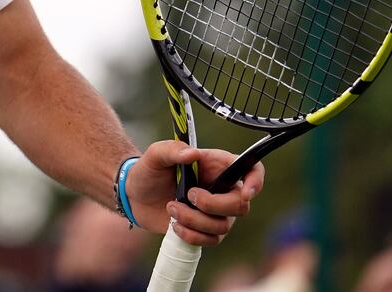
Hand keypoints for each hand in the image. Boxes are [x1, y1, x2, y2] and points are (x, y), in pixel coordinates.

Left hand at [123, 141, 264, 245]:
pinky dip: (192, 235)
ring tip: (171, 207)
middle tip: (188, 195)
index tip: (245, 192)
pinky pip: (211, 240)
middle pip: (241, 205)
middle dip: (213, 205)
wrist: (135, 195)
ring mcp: (216, 212)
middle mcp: (222, 189)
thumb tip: (192, 154)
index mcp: (217, 165)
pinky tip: (174, 225)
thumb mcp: (155, 154)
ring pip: (224, 226)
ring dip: (194, 220)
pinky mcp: (206, 229)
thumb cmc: (149, 169)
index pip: (251, 169)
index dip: (256, 181)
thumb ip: (172, 150)